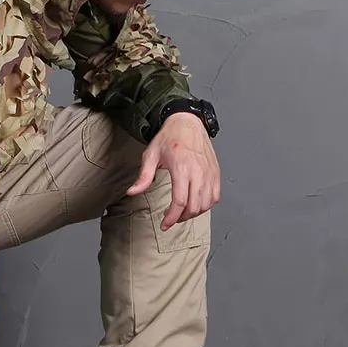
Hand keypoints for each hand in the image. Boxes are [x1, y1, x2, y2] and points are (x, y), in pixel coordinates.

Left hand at [126, 112, 220, 230]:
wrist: (187, 122)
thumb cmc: (169, 137)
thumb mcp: (150, 155)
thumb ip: (143, 177)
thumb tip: (132, 192)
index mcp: (181, 168)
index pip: (179, 201)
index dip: (172, 217)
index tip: (164, 224)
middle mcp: (198, 171)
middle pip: (194, 206)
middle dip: (181, 218)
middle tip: (171, 219)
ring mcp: (209, 172)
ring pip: (206, 204)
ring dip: (194, 213)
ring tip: (181, 213)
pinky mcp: (215, 172)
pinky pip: (215, 196)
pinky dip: (206, 205)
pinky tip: (195, 204)